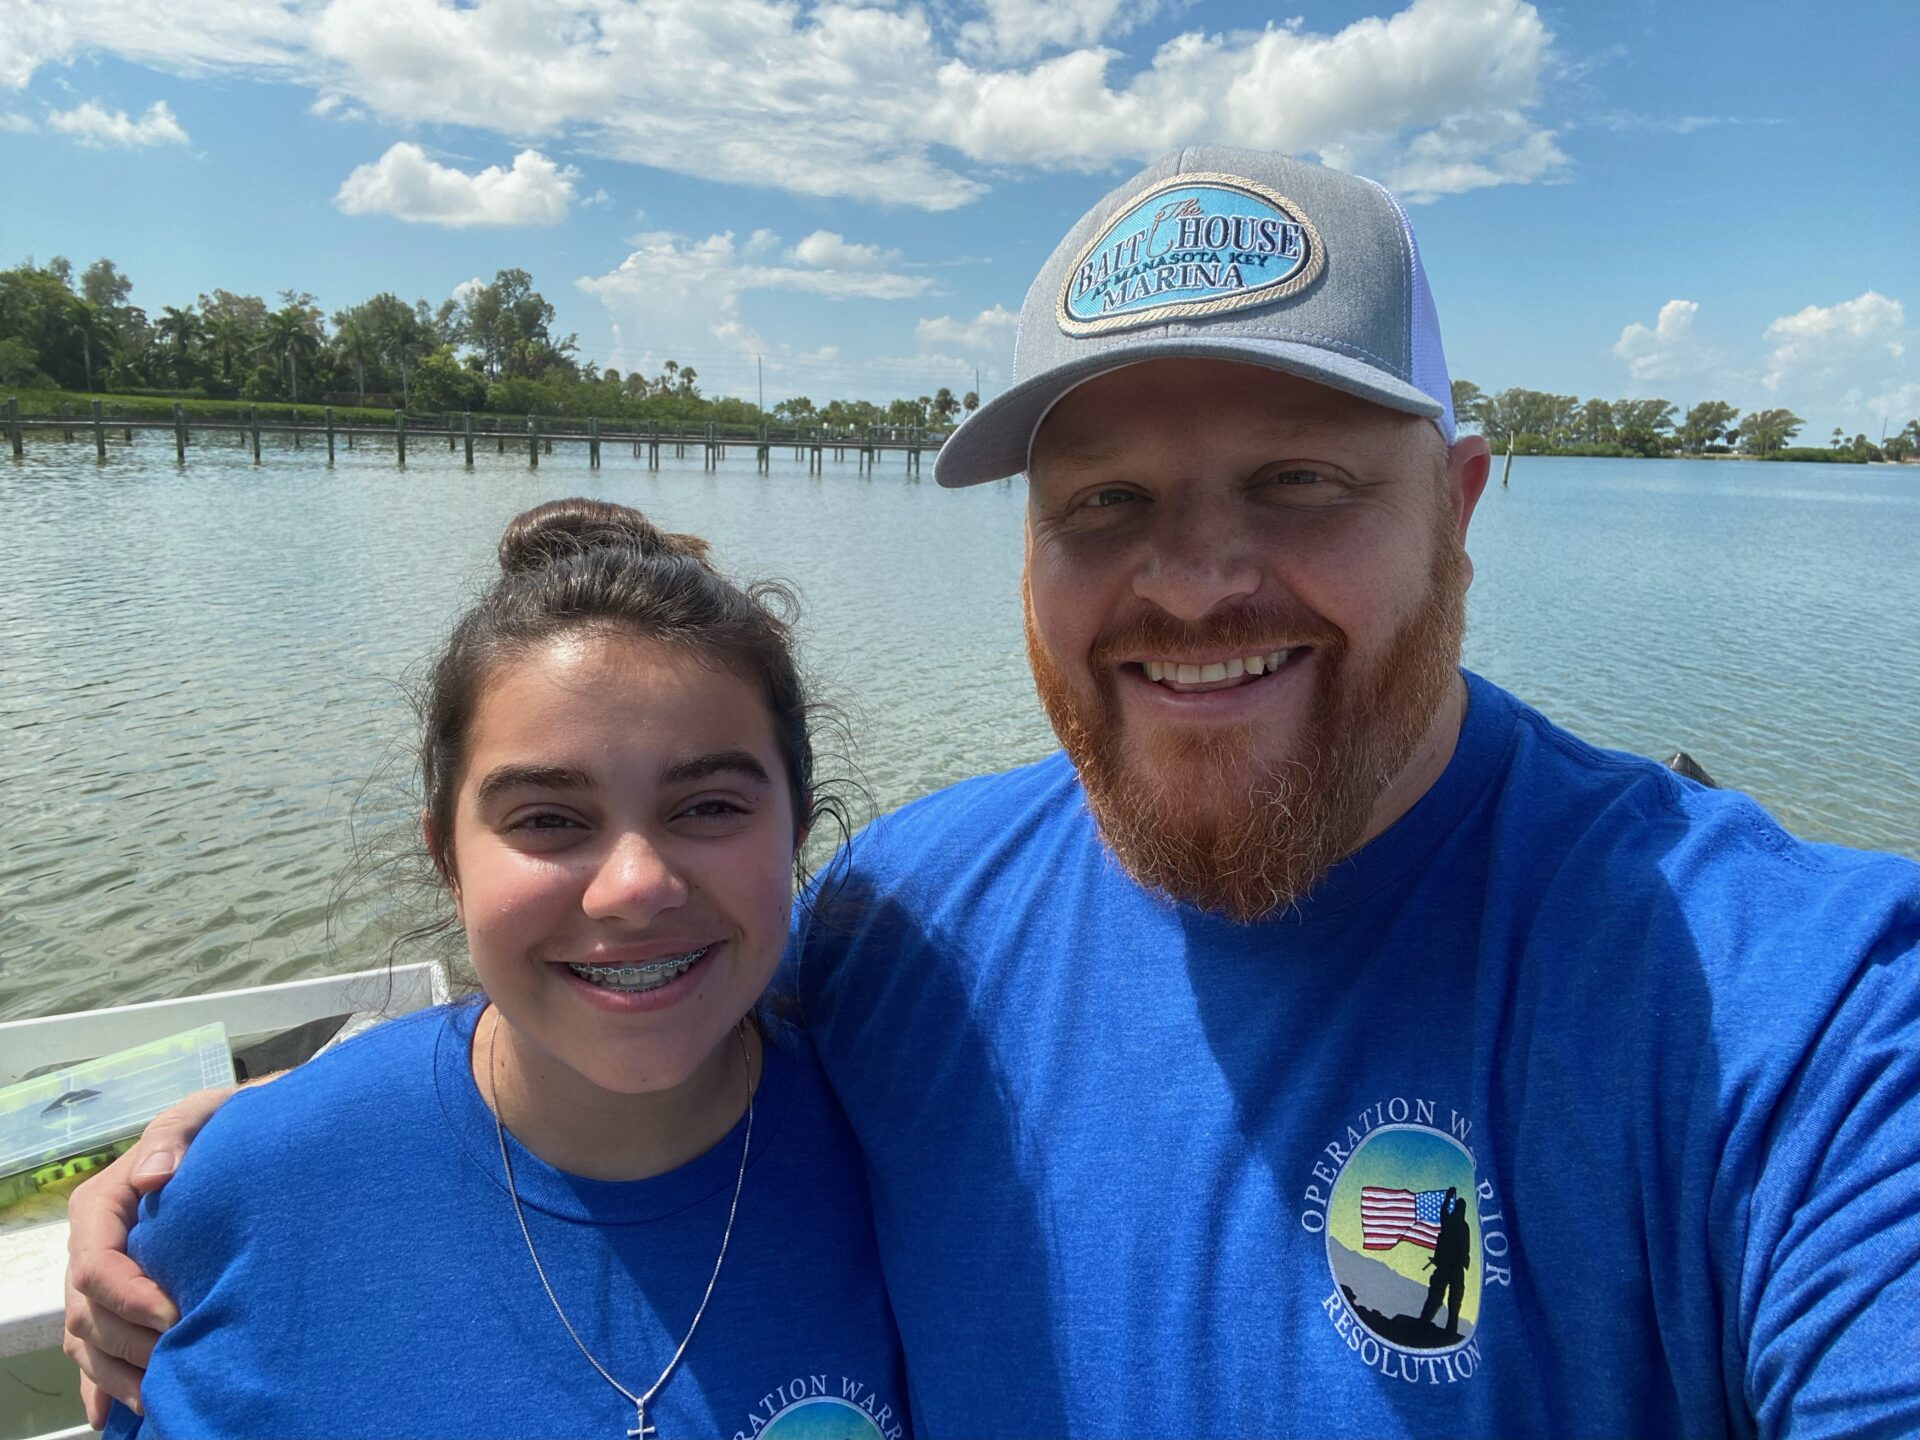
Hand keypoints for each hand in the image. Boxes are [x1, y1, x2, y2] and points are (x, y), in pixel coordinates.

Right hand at [63, 1085, 236, 1427]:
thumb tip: (154, 1173)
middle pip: (87, 1314)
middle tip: (178, 1362)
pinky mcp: (118, 1303)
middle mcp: (91, 1247)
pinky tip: (116, 1417)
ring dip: (118, 1375)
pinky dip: (103, 1387)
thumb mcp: (202, 1115)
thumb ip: (176, 1133)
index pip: (96, 1266)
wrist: (245, 1142)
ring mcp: (100, 1281)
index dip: (130, 1297)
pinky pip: (94, 1354)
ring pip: (88, 1342)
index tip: (176, 1313)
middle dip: (129, 1344)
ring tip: (160, 1398)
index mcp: (101, 1206)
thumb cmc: (221, 1128)